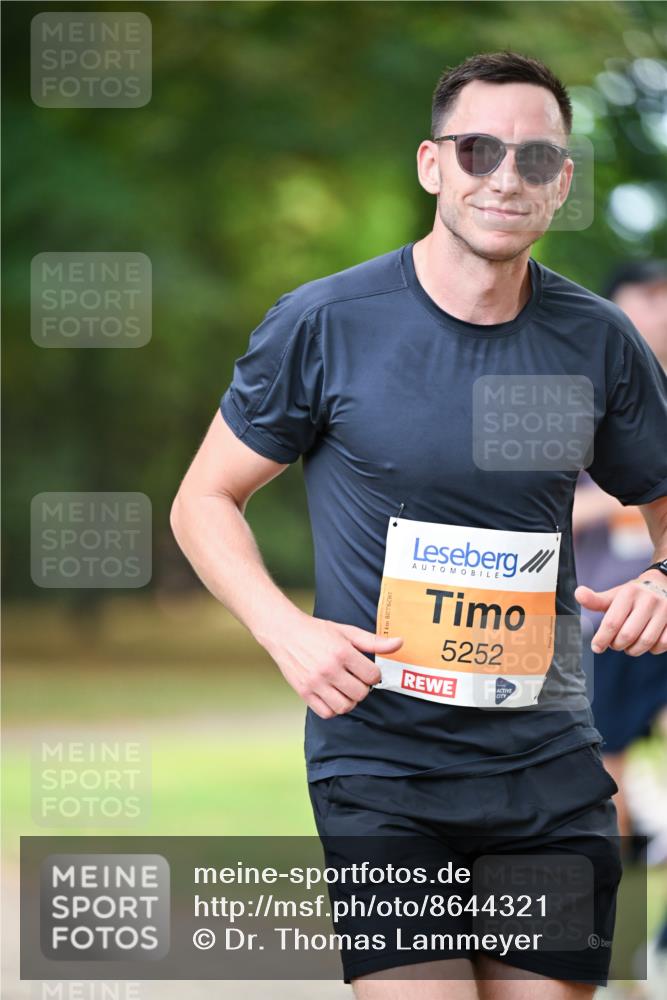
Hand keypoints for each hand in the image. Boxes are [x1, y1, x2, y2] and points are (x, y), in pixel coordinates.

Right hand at [264, 611, 402, 718]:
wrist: (285, 632)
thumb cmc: (318, 631)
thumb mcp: (347, 632)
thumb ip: (374, 641)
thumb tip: (400, 643)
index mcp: (342, 652)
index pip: (372, 676)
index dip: (374, 674)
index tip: (368, 671)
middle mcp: (329, 669)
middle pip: (360, 693)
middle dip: (363, 688)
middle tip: (357, 679)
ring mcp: (315, 682)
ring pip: (345, 706)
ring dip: (350, 700)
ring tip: (346, 688)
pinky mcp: (304, 692)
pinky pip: (327, 713)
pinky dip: (333, 708)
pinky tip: (333, 695)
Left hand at [575, 570, 666, 655]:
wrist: (663, 585)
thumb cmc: (634, 595)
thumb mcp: (614, 595)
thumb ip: (595, 600)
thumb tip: (578, 594)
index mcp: (629, 594)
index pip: (612, 622)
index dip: (602, 639)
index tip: (596, 647)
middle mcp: (648, 600)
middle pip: (628, 635)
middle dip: (617, 644)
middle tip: (614, 644)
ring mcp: (665, 611)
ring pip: (645, 642)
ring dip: (633, 650)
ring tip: (628, 646)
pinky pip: (662, 644)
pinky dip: (651, 649)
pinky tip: (646, 644)